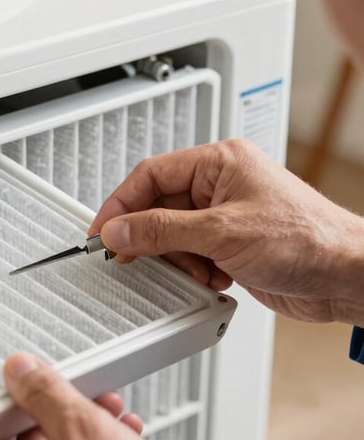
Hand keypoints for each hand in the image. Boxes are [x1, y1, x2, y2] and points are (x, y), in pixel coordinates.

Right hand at [89, 139, 363, 323]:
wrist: (346, 276)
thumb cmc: (307, 239)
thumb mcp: (221, 232)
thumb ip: (161, 230)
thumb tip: (118, 230)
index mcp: (218, 163)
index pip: (150, 175)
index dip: (120, 204)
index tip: (101, 232)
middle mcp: (219, 185)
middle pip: (157, 207)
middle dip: (151, 238)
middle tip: (133, 257)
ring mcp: (224, 216)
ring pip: (171, 235)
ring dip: (176, 259)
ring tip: (198, 268)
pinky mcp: (229, 244)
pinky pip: (190, 254)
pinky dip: (194, 270)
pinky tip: (215, 277)